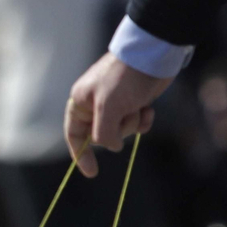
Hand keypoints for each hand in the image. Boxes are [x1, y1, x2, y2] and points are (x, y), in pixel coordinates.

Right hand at [65, 53, 171, 177]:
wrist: (153, 54)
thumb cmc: (124, 79)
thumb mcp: (107, 108)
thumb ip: (103, 134)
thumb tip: (113, 147)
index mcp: (81, 102)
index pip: (74, 134)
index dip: (80, 154)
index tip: (91, 172)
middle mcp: (96, 104)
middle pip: (102, 135)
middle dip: (117, 131)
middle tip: (126, 117)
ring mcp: (117, 103)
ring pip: (122, 130)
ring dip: (132, 123)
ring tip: (138, 106)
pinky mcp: (135, 101)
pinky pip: (137, 123)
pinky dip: (144, 120)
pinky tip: (149, 109)